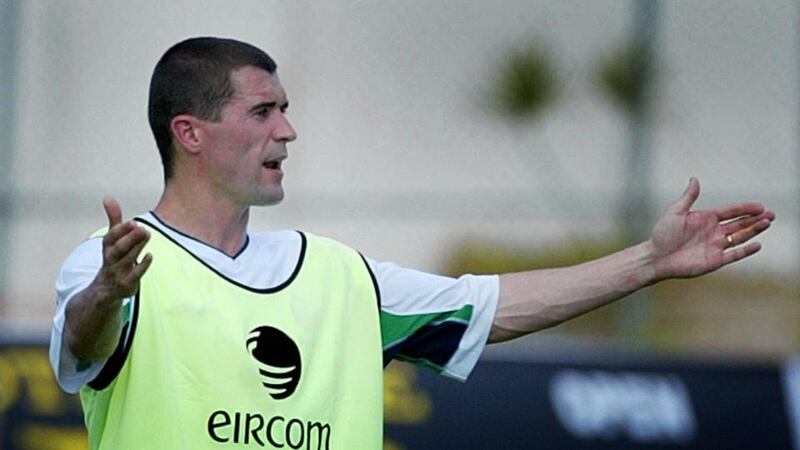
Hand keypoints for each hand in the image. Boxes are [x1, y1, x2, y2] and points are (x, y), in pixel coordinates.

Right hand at [92, 197, 152, 301]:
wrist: (105, 290)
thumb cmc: (113, 259)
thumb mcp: (112, 240)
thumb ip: (114, 220)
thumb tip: (108, 197)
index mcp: (107, 248)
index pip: (110, 238)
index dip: (121, 230)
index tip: (133, 222)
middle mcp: (110, 260)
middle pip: (118, 249)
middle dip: (129, 238)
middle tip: (142, 227)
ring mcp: (118, 272)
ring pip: (126, 260)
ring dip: (137, 247)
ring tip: (148, 234)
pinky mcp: (127, 284)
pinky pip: (134, 275)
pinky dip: (141, 266)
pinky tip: (150, 255)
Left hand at [649, 178, 774, 280]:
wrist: (656, 257)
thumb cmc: (662, 234)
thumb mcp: (675, 212)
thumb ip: (688, 197)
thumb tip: (694, 179)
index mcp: (706, 219)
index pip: (731, 212)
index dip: (745, 209)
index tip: (760, 206)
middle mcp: (714, 232)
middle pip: (739, 224)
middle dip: (755, 220)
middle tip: (770, 215)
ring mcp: (716, 246)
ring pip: (740, 237)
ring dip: (754, 231)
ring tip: (767, 224)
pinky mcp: (715, 260)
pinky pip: (734, 255)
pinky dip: (745, 250)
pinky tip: (757, 244)